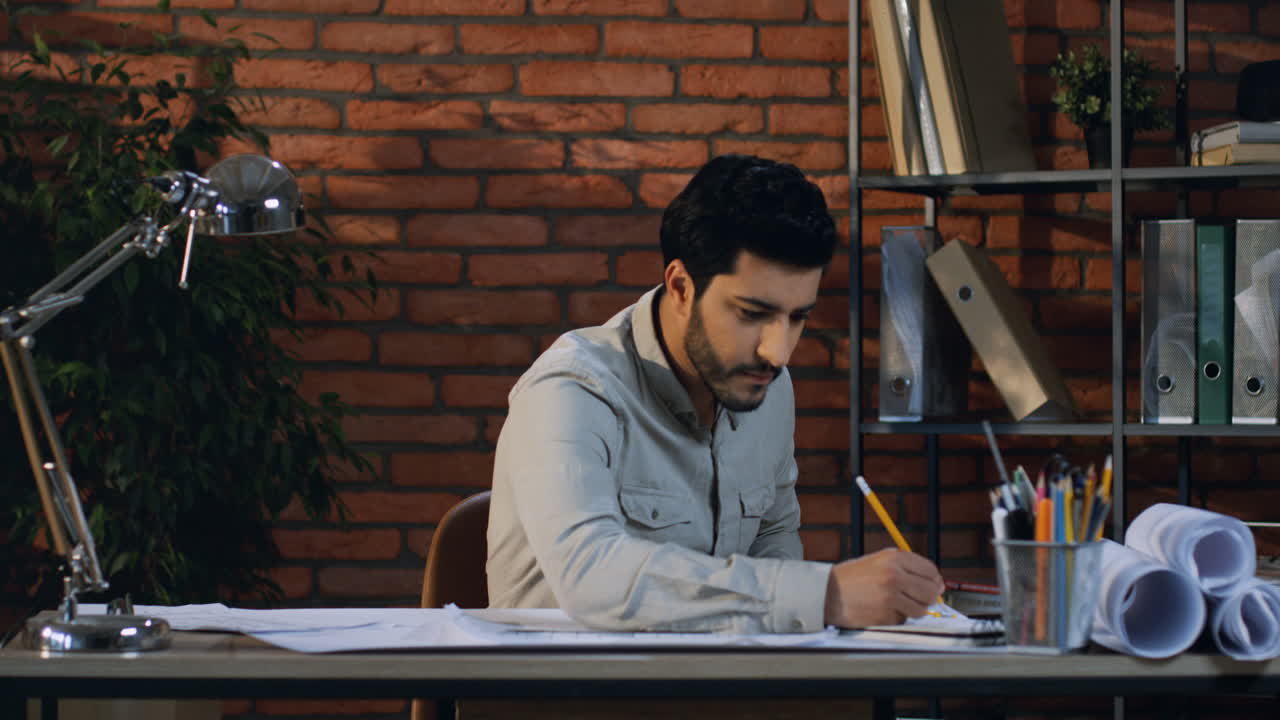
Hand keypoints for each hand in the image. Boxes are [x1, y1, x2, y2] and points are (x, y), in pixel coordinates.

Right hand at [823, 548, 943, 627]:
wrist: (826, 592)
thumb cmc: (852, 578)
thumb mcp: (878, 561)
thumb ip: (906, 568)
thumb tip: (936, 583)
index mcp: (893, 558)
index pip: (930, 570)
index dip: (934, 580)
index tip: (934, 585)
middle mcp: (894, 575)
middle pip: (930, 591)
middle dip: (928, 598)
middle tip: (919, 599)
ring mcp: (890, 596)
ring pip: (921, 609)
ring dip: (913, 610)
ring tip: (896, 604)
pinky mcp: (885, 615)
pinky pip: (903, 620)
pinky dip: (896, 618)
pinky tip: (882, 610)